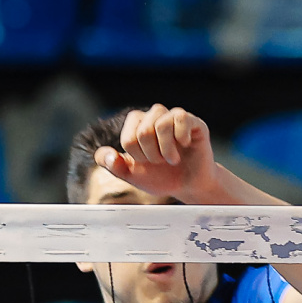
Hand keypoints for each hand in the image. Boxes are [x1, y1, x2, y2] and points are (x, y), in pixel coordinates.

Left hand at [95, 105, 221, 202]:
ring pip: (162, 124)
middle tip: (162, 162)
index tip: (147, 162)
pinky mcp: (193, 121)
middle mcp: (154, 116)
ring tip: (173, 159)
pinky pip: (181, 118)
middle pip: (144, 131)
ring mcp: (173, 117)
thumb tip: (108, 155)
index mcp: (136, 125)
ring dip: (167, 150)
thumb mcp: (132, 175)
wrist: (188, 186)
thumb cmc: (161, 177)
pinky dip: (181, 138)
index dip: (137, 156)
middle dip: (152, 155)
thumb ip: (113, 166)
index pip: (128, 138)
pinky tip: (185, 145)